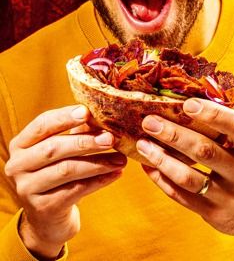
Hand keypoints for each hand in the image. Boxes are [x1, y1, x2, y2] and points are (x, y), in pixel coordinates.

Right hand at [5, 105, 126, 258]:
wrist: (47, 217)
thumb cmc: (57, 173)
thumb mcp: (61, 151)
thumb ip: (75, 132)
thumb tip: (99, 116)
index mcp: (21, 145)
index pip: (42, 125)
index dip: (64, 117)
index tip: (87, 112)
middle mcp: (18, 166)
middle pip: (54, 148)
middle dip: (85, 141)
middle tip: (110, 138)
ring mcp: (27, 189)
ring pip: (67, 170)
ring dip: (98, 162)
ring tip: (120, 159)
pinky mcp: (43, 208)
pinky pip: (76, 190)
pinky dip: (99, 180)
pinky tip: (116, 173)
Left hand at [136, 98, 233, 250]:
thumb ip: (233, 127)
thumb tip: (201, 96)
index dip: (211, 113)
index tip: (186, 104)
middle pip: (205, 151)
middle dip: (174, 134)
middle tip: (150, 122)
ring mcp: (229, 197)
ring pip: (189, 177)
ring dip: (161, 159)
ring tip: (142, 144)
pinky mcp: (215, 215)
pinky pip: (182, 196)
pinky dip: (162, 179)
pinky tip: (148, 166)